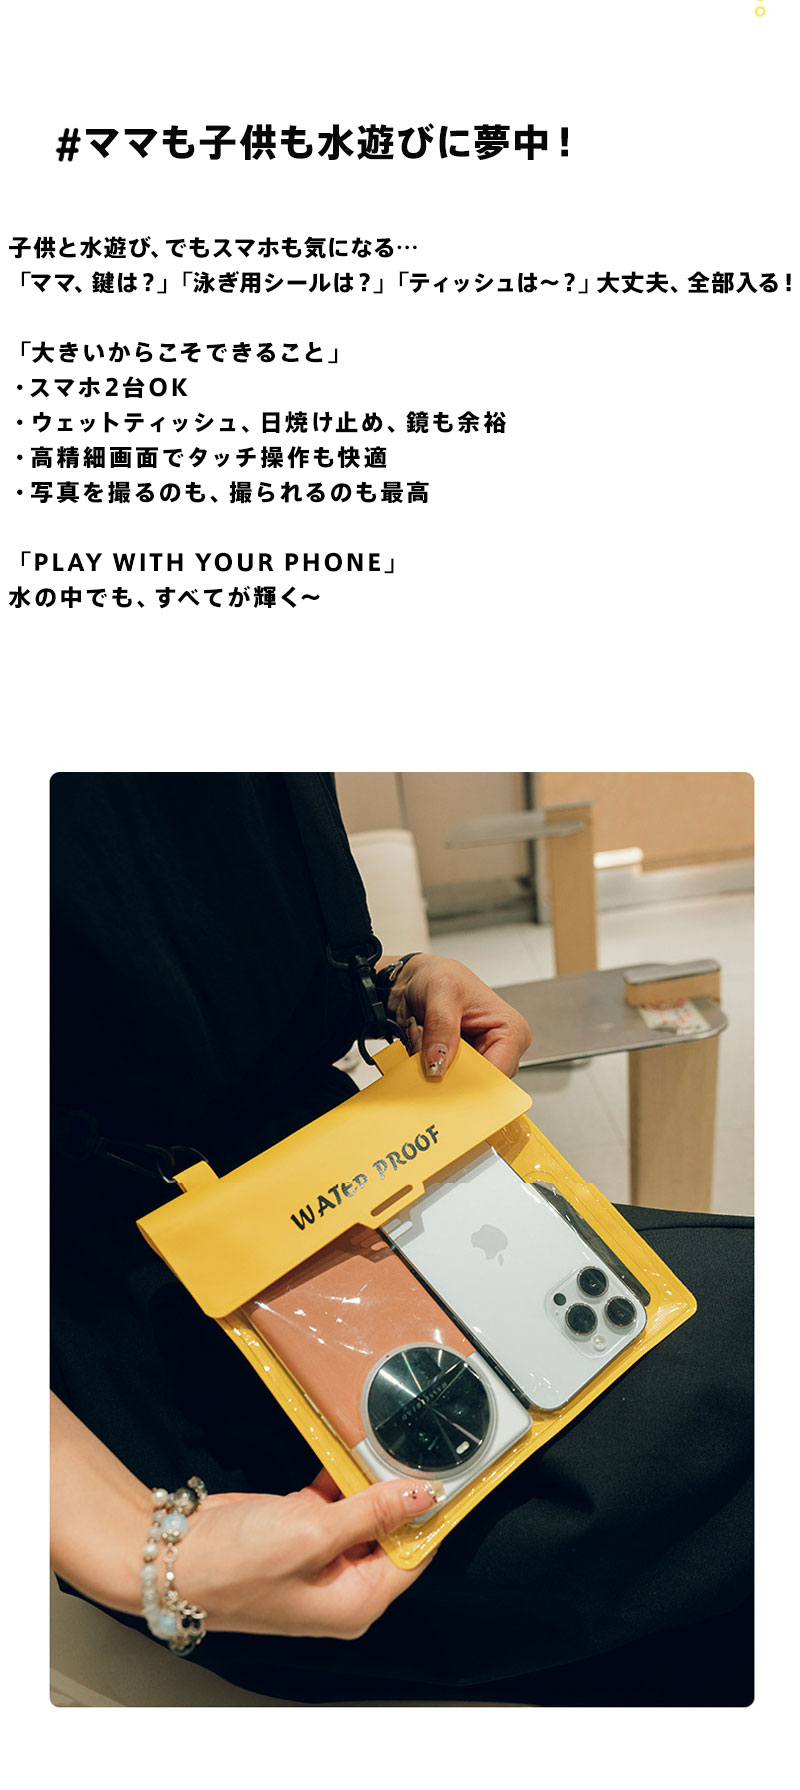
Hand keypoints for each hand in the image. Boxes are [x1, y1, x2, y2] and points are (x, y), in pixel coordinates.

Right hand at [177, 1468, 439, 1639]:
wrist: (172, 1557)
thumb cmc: (236, 1566)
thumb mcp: (314, 1534)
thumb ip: (370, 1513)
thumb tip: (423, 1496)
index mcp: (356, 1602)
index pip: (415, 1555)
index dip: (431, 1516)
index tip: (449, 1474)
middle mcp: (343, 1584)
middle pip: (391, 1532)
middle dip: (398, 1492)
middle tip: (412, 1446)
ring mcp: (319, 1557)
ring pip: (362, 1512)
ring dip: (366, 1480)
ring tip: (382, 1442)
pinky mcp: (298, 1532)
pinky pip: (333, 1501)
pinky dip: (337, 1477)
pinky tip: (344, 1450)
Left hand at [385, 953, 531, 1080]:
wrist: (416, 979)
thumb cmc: (440, 976)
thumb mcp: (442, 992)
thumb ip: (441, 1027)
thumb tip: (439, 1063)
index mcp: (511, 1031)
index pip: (498, 1073)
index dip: (469, 1081)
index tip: (439, 1076)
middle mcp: (499, 1049)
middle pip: (477, 1084)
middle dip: (444, 1070)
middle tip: (423, 1045)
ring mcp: (478, 1059)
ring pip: (455, 1084)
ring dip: (430, 1066)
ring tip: (420, 1034)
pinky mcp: (458, 1065)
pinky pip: (441, 1080)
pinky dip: (424, 1066)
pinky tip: (418, 1043)